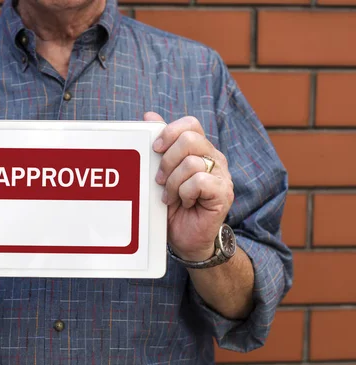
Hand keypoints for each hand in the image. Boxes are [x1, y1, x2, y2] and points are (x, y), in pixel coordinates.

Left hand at [145, 112, 233, 261]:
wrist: (185, 239)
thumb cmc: (174, 207)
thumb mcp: (161, 173)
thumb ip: (160, 146)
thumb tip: (149, 116)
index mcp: (200, 149)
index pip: (190, 125)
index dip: (169, 132)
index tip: (154, 150)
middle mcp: (214, 158)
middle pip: (190, 139)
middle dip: (167, 160)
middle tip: (160, 179)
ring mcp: (221, 175)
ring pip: (192, 162)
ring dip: (173, 182)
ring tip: (170, 196)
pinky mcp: (223, 192)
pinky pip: (199, 181)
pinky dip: (185, 193)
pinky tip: (184, 202)